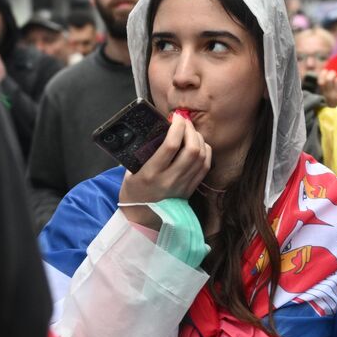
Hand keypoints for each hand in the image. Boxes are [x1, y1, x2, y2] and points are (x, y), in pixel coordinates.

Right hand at [118, 114, 210, 229]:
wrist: (142, 219)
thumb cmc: (133, 192)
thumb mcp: (130, 171)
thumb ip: (143, 152)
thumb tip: (157, 129)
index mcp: (152, 173)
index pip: (171, 145)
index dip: (177, 127)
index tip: (175, 117)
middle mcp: (170, 179)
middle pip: (192, 149)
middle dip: (190, 130)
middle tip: (184, 122)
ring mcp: (183, 186)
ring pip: (201, 156)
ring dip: (199, 139)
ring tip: (190, 131)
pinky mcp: (191, 190)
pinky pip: (205, 166)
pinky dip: (205, 151)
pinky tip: (199, 144)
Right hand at [318, 69, 336, 107]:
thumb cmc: (334, 108)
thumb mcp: (325, 100)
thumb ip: (325, 91)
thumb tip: (325, 78)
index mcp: (323, 95)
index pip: (321, 82)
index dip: (322, 74)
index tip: (325, 71)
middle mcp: (330, 95)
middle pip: (329, 79)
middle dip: (332, 74)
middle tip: (334, 74)